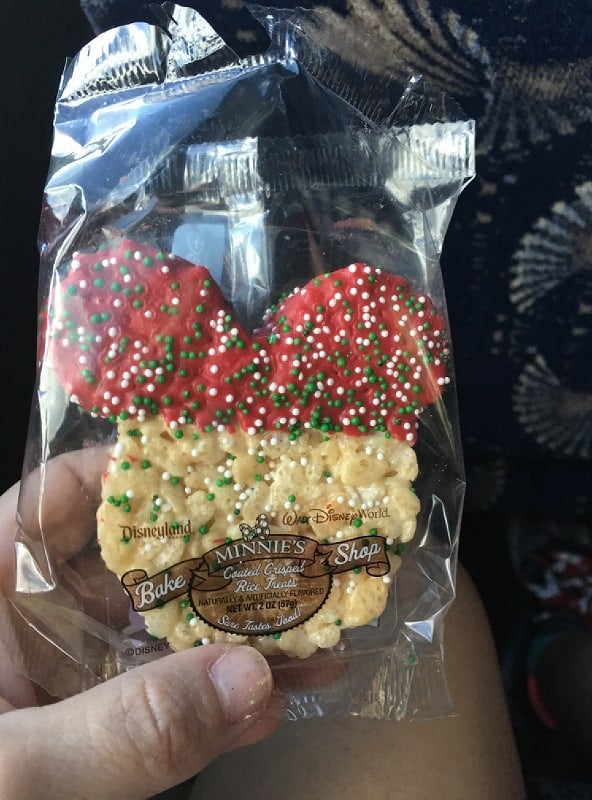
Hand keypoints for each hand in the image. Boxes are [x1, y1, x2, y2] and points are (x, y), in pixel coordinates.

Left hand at [0, 451, 279, 799]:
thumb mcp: (12, 775)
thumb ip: (120, 732)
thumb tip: (250, 681)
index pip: (67, 493)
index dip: (144, 468)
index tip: (231, 466)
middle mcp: (35, 617)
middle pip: (138, 555)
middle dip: (222, 551)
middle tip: (303, 543)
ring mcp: (71, 674)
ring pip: (165, 628)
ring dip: (240, 627)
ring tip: (318, 618)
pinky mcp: (96, 727)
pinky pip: (170, 696)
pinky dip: (226, 695)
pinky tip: (287, 693)